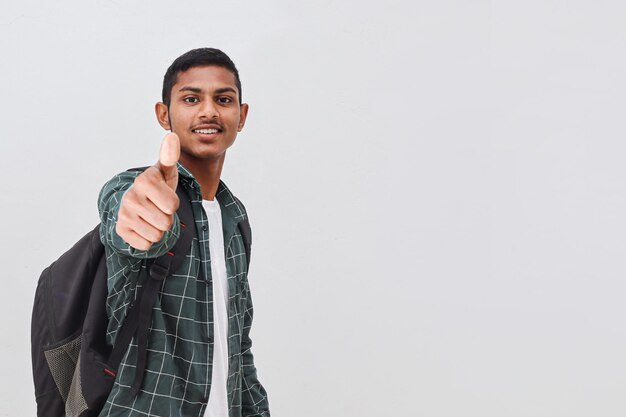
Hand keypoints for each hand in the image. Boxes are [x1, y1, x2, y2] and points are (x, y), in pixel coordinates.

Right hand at [115, 133, 180, 250]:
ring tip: (151, 217)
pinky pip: (145, 245)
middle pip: (166, 223)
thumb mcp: (166, 172)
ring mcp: (124, 215)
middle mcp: (130, 197)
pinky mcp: (121, 231)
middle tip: (158, 209)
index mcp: (144, 181)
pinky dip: (147, 239)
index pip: (172, 206)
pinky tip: (143, 226)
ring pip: (157, 236)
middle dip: (166, 219)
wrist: (137, 203)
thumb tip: (172, 137)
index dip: (173, 204)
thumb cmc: (157, 187)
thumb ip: (170, 157)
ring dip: (158, 229)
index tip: (164, 197)